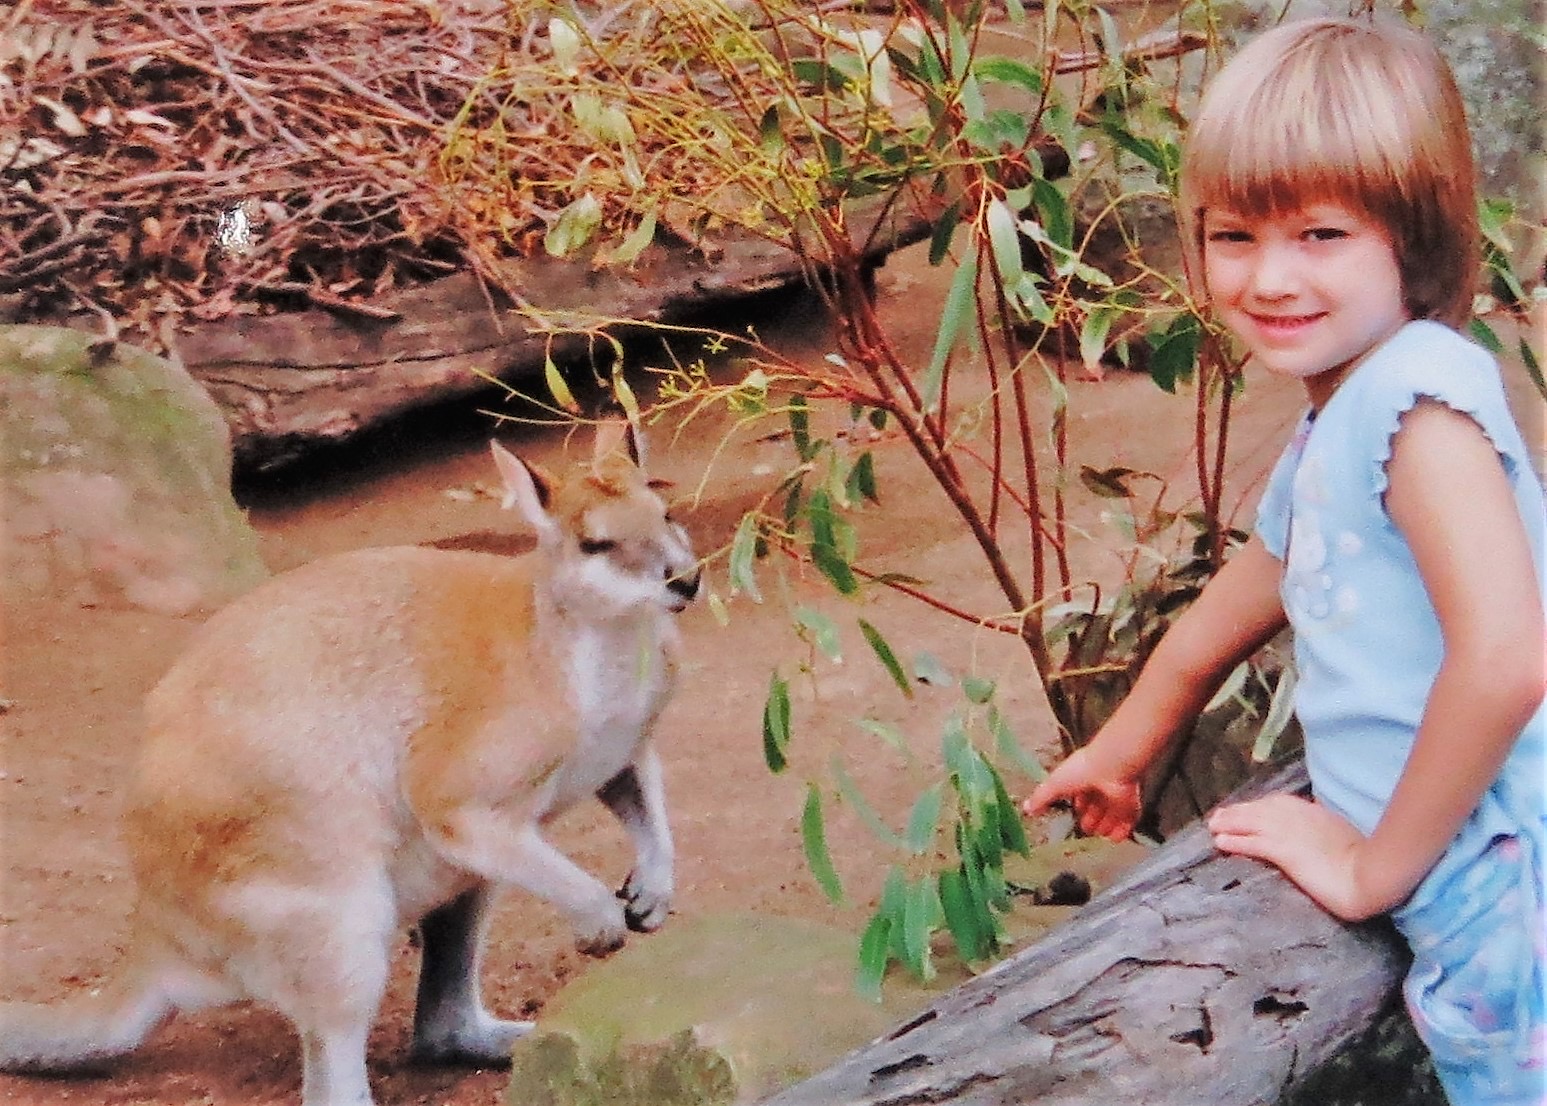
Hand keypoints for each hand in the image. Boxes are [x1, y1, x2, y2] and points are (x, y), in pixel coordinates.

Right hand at [1021, 746, 1142, 840]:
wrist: (1110, 768)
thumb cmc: (1081, 771)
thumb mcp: (1054, 784)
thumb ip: (1041, 798)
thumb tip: (1026, 809)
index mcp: (1082, 780)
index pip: (1080, 796)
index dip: (1077, 806)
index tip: (1073, 815)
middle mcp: (1100, 788)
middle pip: (1096, 807)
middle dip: (1091, 819)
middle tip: (1087, 828)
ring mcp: (1116, 797)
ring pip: (1110, 816)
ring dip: (1105, 826)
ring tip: (1099, 834)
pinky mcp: (1130, 805)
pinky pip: (1127, 822)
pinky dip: (1121, 831)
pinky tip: (1113, 838)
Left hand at [1207, 794, 1378, 920]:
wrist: (1372, 875)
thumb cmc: (1366, 861)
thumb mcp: (1342, 837)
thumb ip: (1325, 831)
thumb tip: (1317, 833)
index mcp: (1313, 812)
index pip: (1277, 804)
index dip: (1258, 808)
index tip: (1245, 811)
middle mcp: (1298, 816)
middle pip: (1259, 809)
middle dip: (1238, 813)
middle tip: (1218, 817)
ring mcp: (1289, 832)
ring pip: (1250, 822)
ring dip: (1229, 823)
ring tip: (1212, 827)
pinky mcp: (1283, 850)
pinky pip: (1252, 842)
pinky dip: (1234, 840)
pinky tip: (1220, 842)